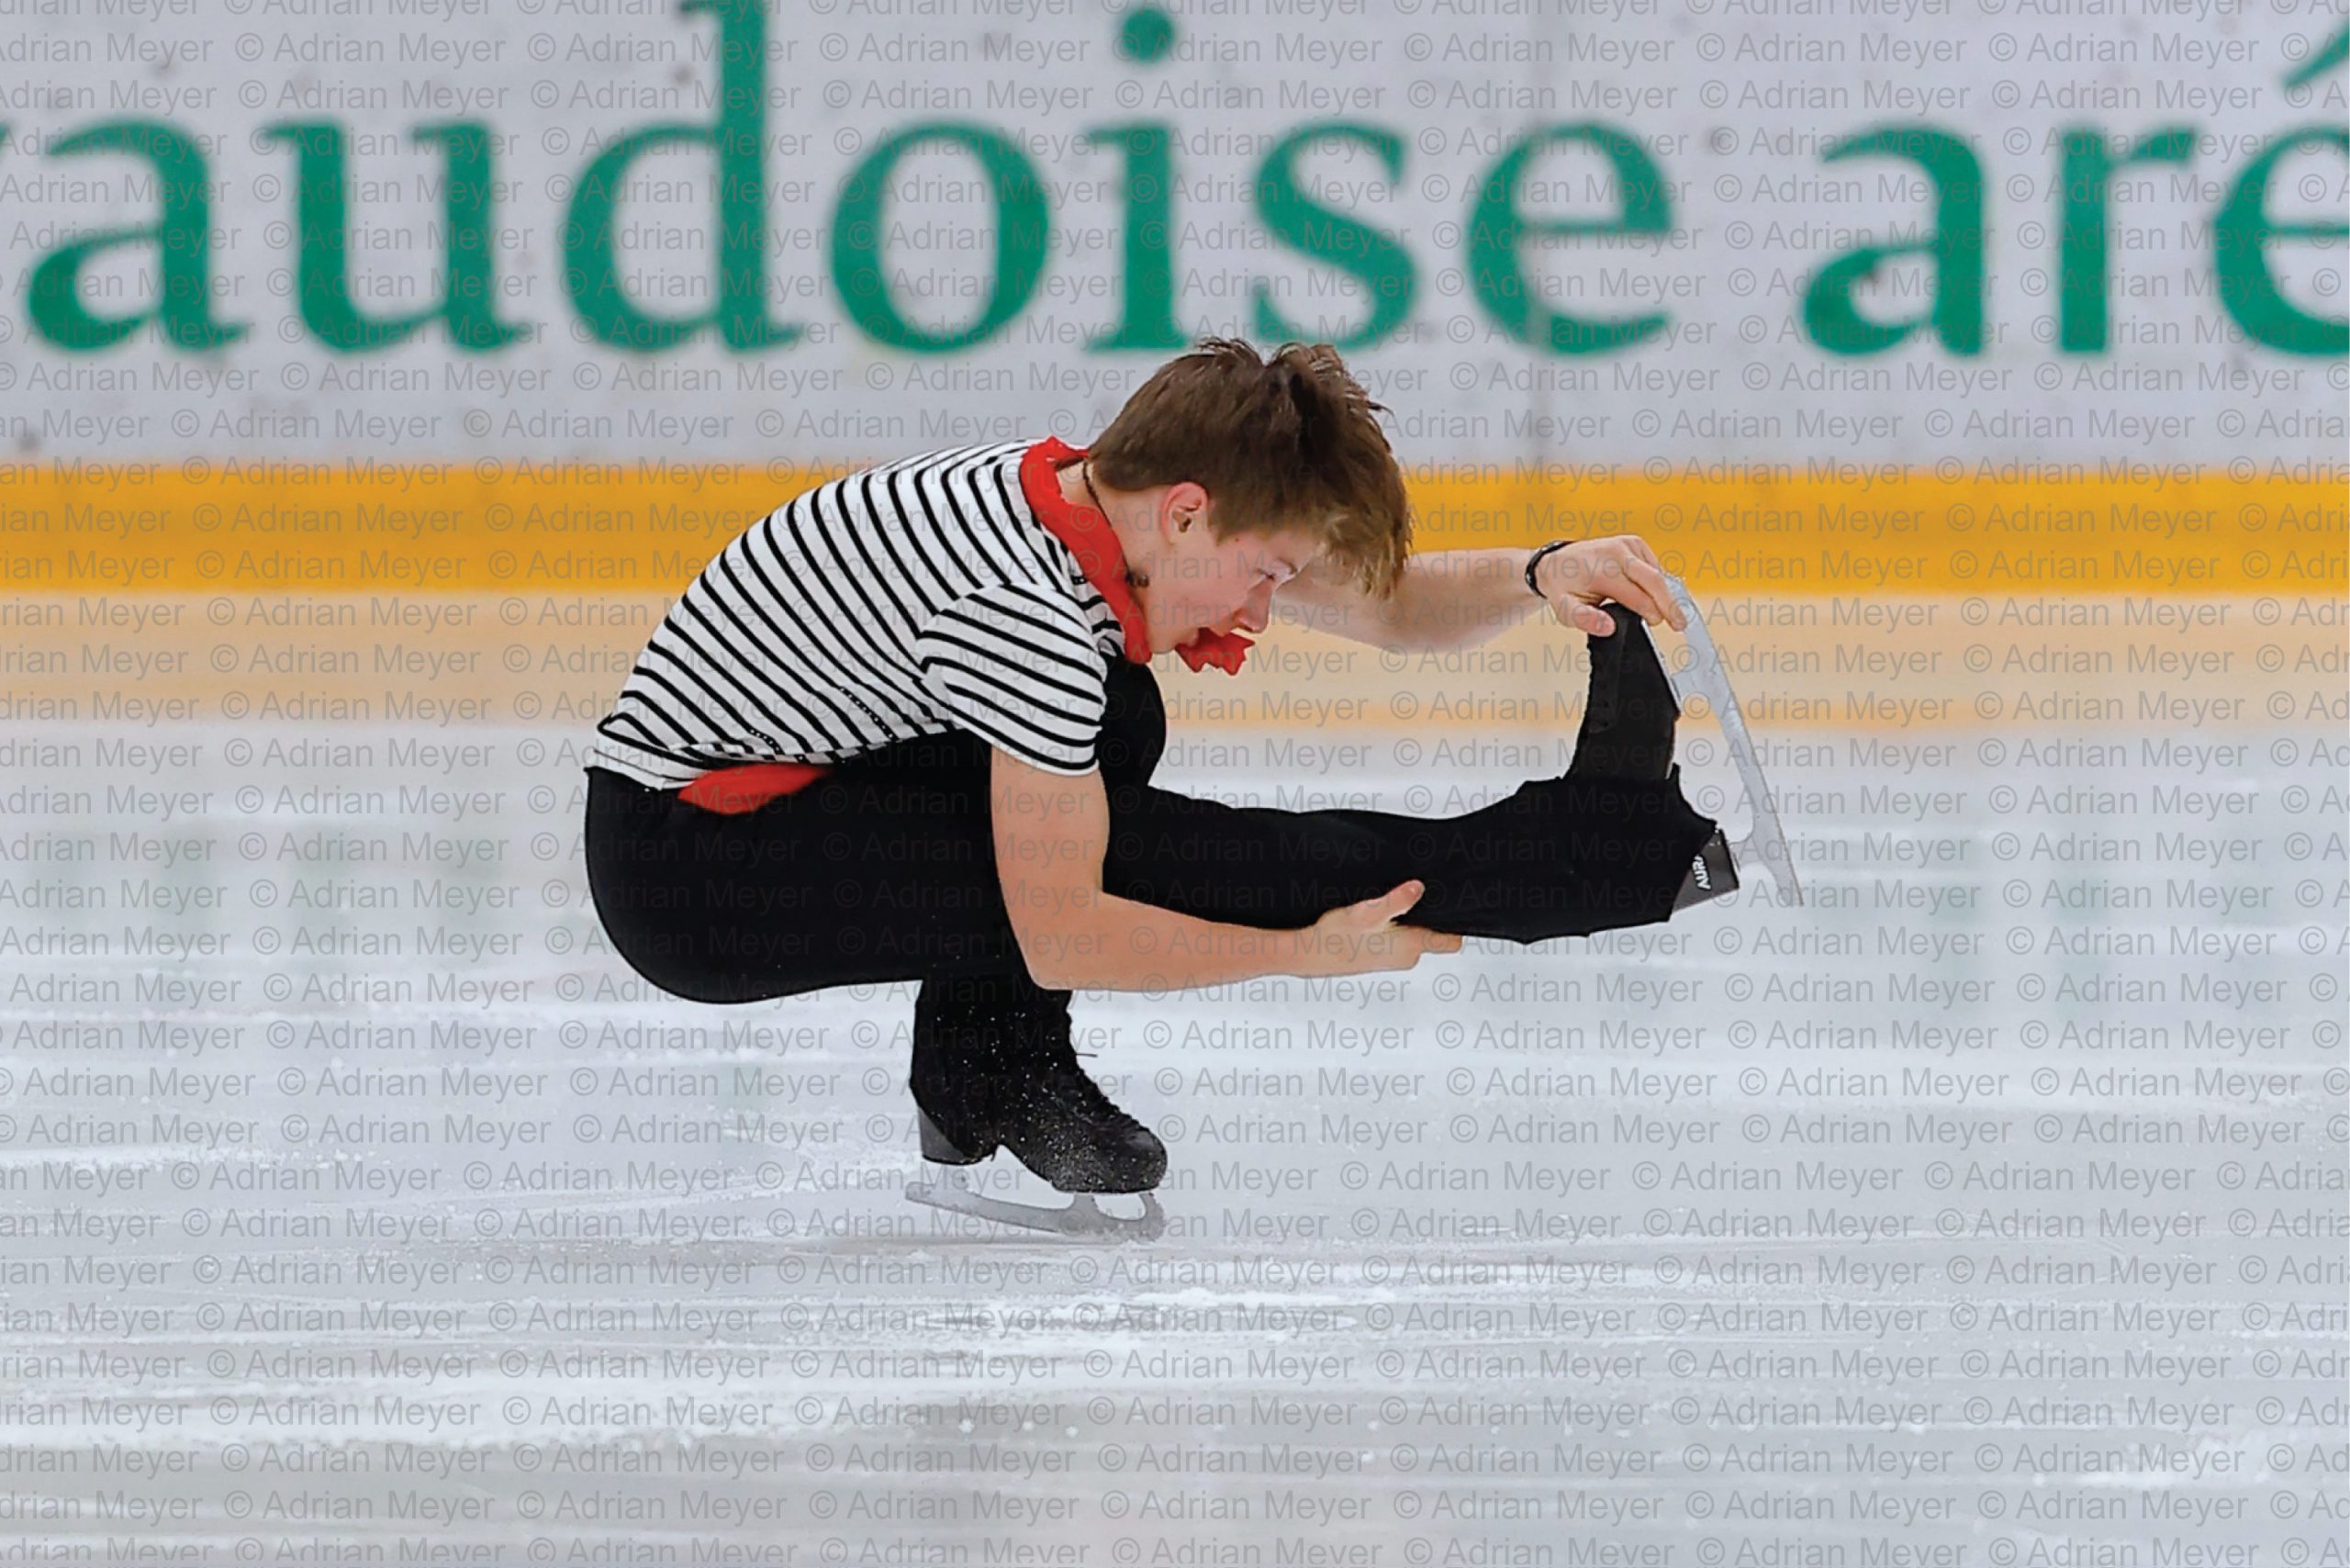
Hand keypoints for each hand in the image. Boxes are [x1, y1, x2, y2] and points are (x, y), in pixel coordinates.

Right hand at [1293, 880, 1463, 976]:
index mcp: (1411, 947)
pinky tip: (1371, 918)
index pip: (1451, 941)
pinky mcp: (1380, 957)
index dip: (1454, 922)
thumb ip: (1398, 900)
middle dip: (1425, 915)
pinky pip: (1396, 939)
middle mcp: (1407, 957)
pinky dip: (1390, 927)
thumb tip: (1419, 888)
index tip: (1448, 904)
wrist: (1309, 956)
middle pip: (1432, 933)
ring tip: (1384, 905)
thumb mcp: (1368, 911)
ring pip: (1412, 935)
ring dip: (1404, 920)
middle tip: (1409, 895)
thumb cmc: (1336, 939)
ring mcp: (1393, 959)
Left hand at [1535, 535, 1685, 635]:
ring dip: (1663, 593)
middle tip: (1680, 623)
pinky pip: (1654, 565)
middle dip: (1670, 605)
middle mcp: (1616, 553)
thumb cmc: (1563, 587)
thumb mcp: (1565, 610)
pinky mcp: (1633, 542)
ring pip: (1657, 573)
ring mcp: (1626, 544)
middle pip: (1655, 581)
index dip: (1651, 613)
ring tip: (1663, 612)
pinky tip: (1647, 592)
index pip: (1638, 596)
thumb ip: (1585, 620)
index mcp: (1602, 571)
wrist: (1556, 563)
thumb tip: (1609, 627)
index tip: (1657, 625)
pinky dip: (1656, 581)